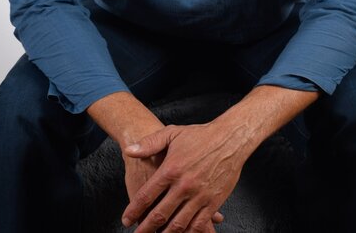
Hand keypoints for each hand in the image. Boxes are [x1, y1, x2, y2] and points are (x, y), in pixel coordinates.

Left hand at [122, 119, 246, 231]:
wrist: (230, 139)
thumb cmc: (200, 135)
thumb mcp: (172, 133)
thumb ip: (149, 143)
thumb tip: (129, 151)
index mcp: (171, 169)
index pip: (146, 195)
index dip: (134, 210)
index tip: (126, 219)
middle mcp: (183, 185)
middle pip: (160, 215)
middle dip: (145, 228)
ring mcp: (199, 196)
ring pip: (178, 224)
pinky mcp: (213, 202)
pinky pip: (199, 225)